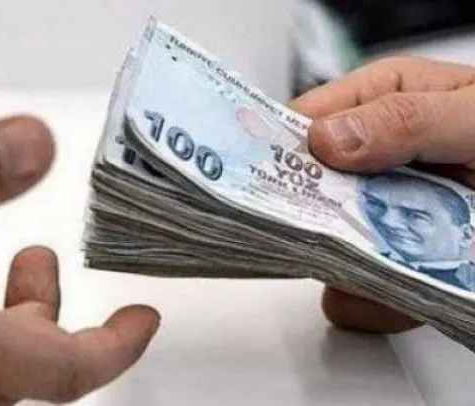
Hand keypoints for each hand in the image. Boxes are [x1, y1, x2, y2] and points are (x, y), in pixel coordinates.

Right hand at [291, 56, 474, 332]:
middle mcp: (373, 165)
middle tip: (336, 230)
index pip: (303, 124)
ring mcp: (382, 219)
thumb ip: (410, 119)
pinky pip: (352, 295)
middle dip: (313, 218)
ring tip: (388, 265)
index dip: (276, 150)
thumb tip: (328, 140)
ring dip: (344, 267)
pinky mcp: (396, 268)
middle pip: (304, 194)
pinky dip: (368, 304)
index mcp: (380, 107)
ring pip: (323, 249)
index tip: (261, 177)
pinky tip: (403, 293)